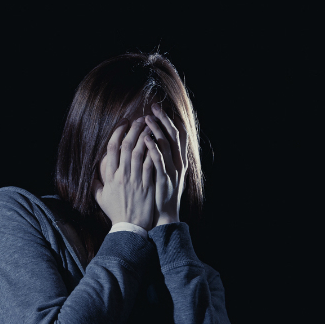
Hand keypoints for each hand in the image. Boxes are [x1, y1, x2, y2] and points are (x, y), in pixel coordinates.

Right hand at [92, 117, 156, 230]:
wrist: (130, 227)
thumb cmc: (115, 212)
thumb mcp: (100, 198)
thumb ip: (95, 183)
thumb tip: (91, 173)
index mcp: (109, 176)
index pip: (111, 149)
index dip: (117, 133)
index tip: (123, 123)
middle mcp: (121, 175)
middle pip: (127, 146)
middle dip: (134, 129)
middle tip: (140, 118)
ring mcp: (135, 180)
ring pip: (140, 152)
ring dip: (145, 137)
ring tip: (150, 126)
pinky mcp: (147, 185)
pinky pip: (151, 165)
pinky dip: (154, 152)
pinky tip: (158, 143)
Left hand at [143, 103, 188, 225]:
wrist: (165, 216)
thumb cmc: (160, 194)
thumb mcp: (165, 174)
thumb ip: (160, 159)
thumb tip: (151, 142)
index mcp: (178, 161)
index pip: (177, 135)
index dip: (169, 120)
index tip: (158, 109)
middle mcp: (178, 163)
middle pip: (174, 136)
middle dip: (164, 120)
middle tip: (154, 107)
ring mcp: (172, 171)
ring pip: (167, 145)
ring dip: (157, 130)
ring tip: (147, 119)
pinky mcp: (164, 179)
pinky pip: (159, 161)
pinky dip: (153, 149)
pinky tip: (146, 140)